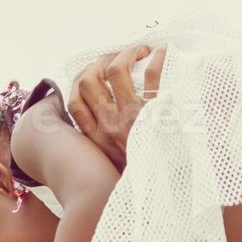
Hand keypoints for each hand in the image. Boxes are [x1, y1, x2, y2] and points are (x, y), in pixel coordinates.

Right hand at [66, 45, 164, 170]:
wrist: (167, 191)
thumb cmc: (142, 178)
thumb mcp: (113, 166)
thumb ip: (105, 146)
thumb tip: (104, 124)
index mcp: (96, 138)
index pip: (75, 103)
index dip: (80, 82)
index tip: (93, 73)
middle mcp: (109, 125)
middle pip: (89, 81)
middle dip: (99, 62)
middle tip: (115, 56)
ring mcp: (132, 116)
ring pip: (116, 71)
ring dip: (124, 54)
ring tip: (137, 50)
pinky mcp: (156, 112)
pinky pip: (152, 75)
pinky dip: (156, 59)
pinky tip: (162, 53)